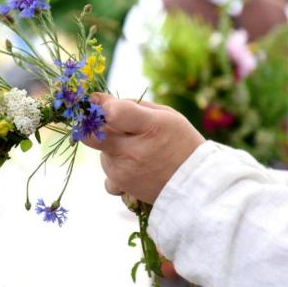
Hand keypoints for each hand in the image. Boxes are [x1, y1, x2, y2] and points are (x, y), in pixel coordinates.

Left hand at [83, 93, 204, 203]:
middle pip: (92, 135)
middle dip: (92, 126)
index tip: (97, 100)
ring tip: (137, 149)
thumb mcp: (165, 115)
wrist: (195, 182)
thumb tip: (100, 101)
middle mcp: (133, 151)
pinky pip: (106, 173)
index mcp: (149, 127)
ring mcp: (124, 171)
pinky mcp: (121, 185)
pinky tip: (132, 167)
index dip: (102, 104)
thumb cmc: (180, 141)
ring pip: (100, 151)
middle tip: (104, 123)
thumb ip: (132, 105)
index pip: (114, 113)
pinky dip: (115, 169)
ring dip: (111, 147)